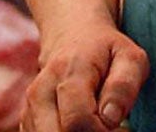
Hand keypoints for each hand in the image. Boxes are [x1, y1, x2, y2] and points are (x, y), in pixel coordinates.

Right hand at [23, 20, 149, 131]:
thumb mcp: (129, 58)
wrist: (72, 33)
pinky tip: (78, 126)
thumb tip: (110, 118)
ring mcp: (30, 105)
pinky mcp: (27, 117)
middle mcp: (42, 90)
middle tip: (106, 127)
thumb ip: (124, 86)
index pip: (77, 121)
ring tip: (94, 124)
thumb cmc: (106, 50)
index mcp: (69, 72)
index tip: (120, 128)